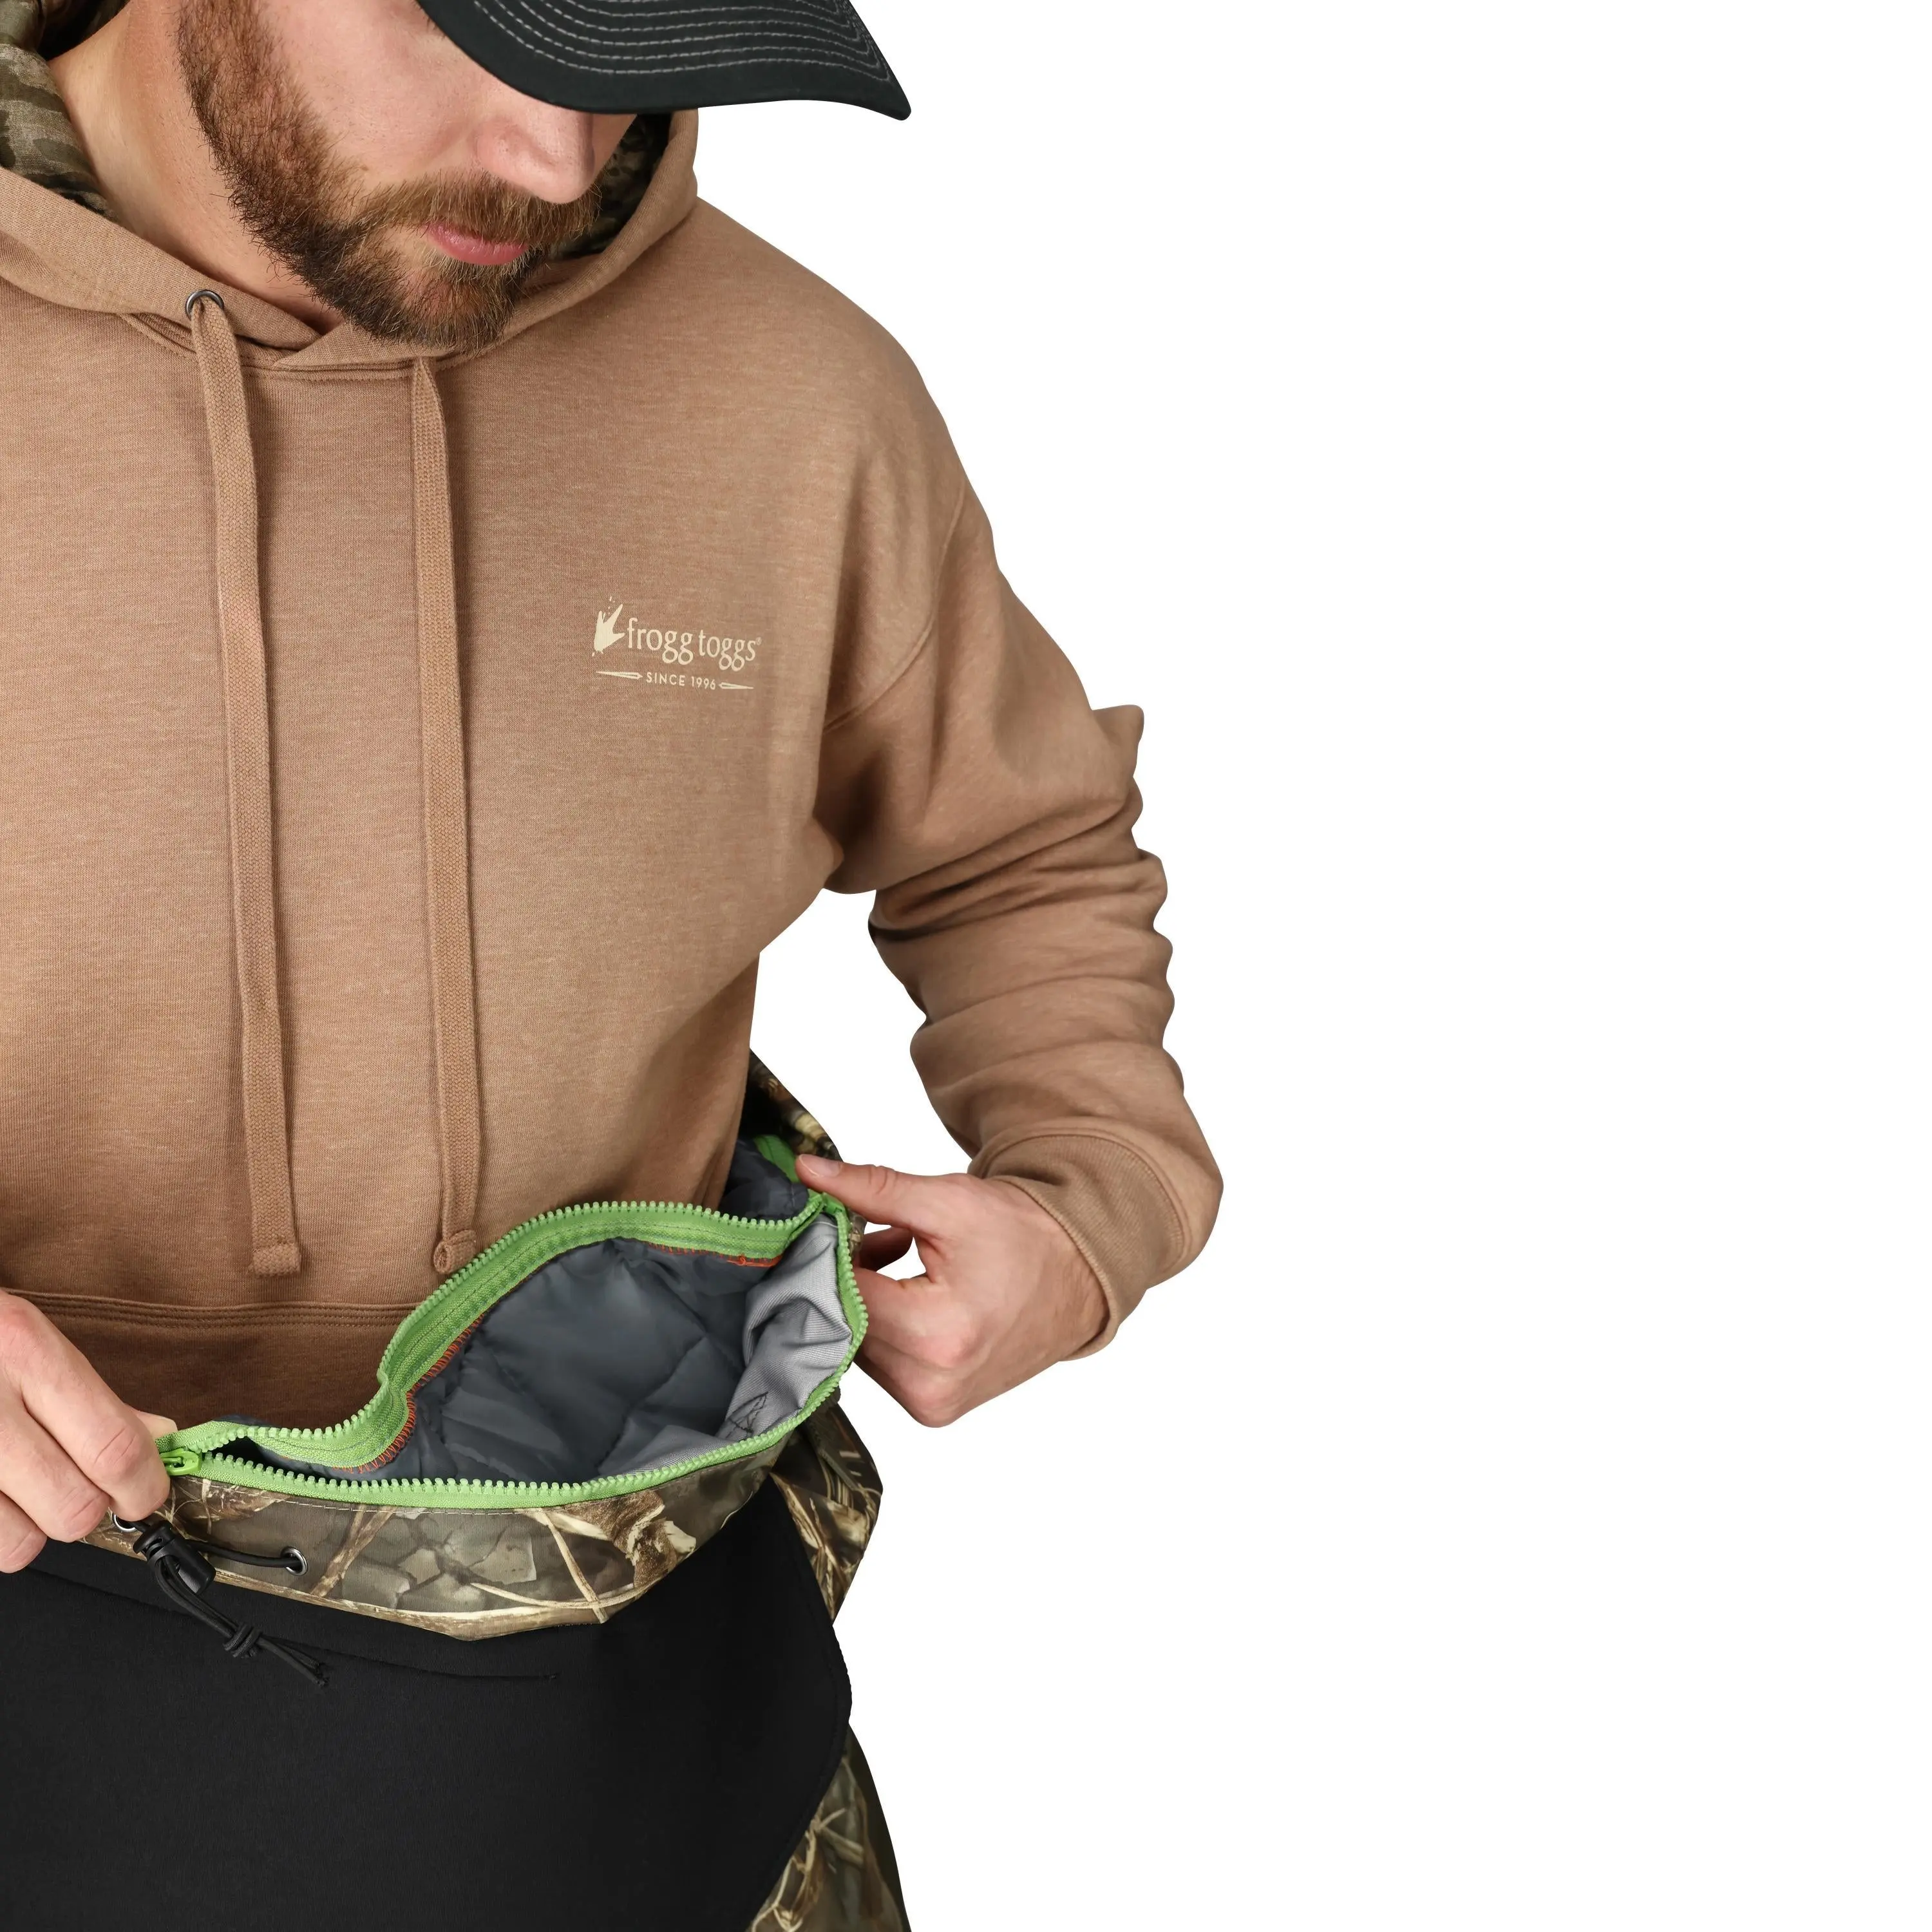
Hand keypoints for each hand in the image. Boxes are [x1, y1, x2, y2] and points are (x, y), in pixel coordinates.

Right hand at [0, 1291, 174, 1572]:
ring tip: (18, 1493)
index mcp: (25, 1351)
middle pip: (73, 1505)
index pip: (114, 1446)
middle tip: (77, 1489)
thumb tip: (160, 1437)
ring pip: (19, 1543)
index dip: (144, 1487)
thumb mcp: (27, 1341)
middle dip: (87, 1510)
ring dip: (30, 1530)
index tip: (147, 1495)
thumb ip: (94, 1396)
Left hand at [794, 1156, 1106, 1426]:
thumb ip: (871, 1189)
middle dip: (848, 1273)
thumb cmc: (1020, 1235)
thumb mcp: (946, 1201)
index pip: (842, 1291)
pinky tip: (909, 1292)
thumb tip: (808, 1173)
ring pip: (857, 1343)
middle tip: (879, 1232)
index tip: (841, 1218)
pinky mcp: (933, 1409)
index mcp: (937, 1334)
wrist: (1077, 1275)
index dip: (833, 1249)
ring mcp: (932, 1404)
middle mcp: (931, 1384)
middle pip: (845, 1321)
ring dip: (864, 1299)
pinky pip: (880, 1363)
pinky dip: (883, 1325)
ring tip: (901, 1256)